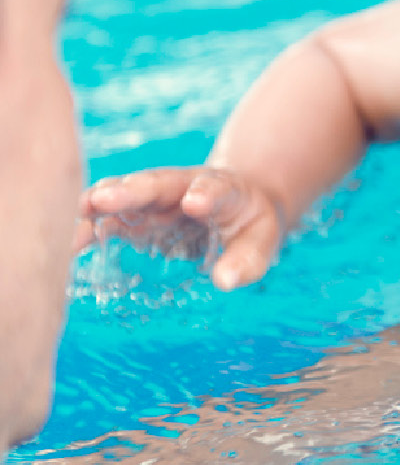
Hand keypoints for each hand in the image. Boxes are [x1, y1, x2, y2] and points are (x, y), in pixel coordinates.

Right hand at [79, 167, 284, 289]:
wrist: (239, 204)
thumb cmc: (250, 226)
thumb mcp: (262, 241)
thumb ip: (247, 260)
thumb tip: (225, 281)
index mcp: (224, 190)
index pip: (215, 188)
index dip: (205, 194)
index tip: (195, 202)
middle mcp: (185, 187)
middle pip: (159, 183)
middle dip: (133, 190)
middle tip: (106, 198)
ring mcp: (158, 198)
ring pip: (128, 193)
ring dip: (104, 201)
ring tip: (80, 212)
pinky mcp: (138, 214)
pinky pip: (111, 215)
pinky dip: (91, 223)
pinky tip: (71, 239)